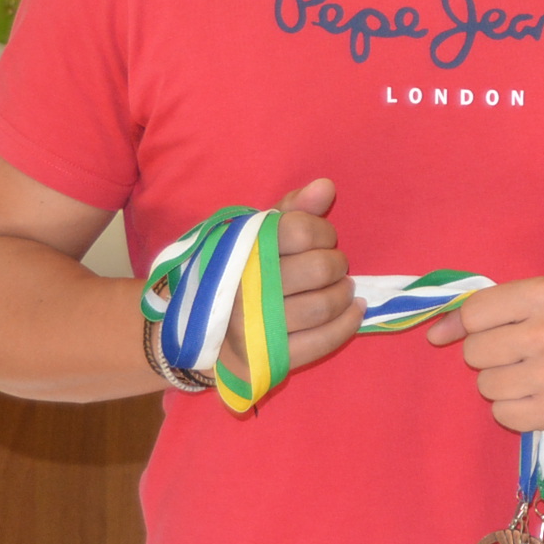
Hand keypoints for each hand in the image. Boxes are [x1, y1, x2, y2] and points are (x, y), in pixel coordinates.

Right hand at [218, 178, 360, 382]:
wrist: (189, 326)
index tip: (322, 239)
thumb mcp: (252, 233)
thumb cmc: (233, 270)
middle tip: (333, 267)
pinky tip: (354, 312)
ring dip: (343, 295)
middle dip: (336, 264)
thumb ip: (292, 209)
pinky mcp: (266, 357)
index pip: (301, 231)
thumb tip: (326, 186)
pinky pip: (320, 342)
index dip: (323, 232)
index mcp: (242, 250)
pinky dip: (347, 325)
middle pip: (319, 269)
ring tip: (341, 289)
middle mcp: (245, 287)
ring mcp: (255, 326)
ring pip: (323, 306)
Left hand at [423, 280, 543, 439]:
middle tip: (523, 356)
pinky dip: (515, 410)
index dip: (473, 326)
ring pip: (486, 386)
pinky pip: (502, 414)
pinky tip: (539, 398)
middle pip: (474, 352)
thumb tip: (434, 334)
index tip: (490, 332)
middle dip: (492, 357)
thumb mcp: (543, 301)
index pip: (473, 313)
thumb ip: (487, 311)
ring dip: (504, 385)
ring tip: (534, 378)